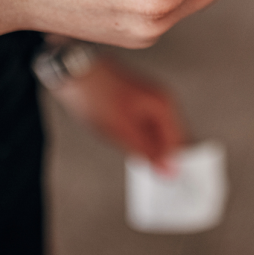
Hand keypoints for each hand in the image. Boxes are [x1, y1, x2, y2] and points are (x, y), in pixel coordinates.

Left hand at [50, 56, 185, 170]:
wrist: (75, 70)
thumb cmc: (97, 96)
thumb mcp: (123, 132)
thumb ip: (148, 152)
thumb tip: (169, 170)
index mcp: (164, 107)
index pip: (179, 145)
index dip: (173, 165)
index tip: (168, 183)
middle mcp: (162, 102)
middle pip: (171, 139)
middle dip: (162, 158)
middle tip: (151, 176)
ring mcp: (149, 100)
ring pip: (157, 134)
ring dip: (149, 149)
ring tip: (134, 156)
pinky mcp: (136, 102)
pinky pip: (146, 127)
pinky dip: (140, 139)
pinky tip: (126, 143)